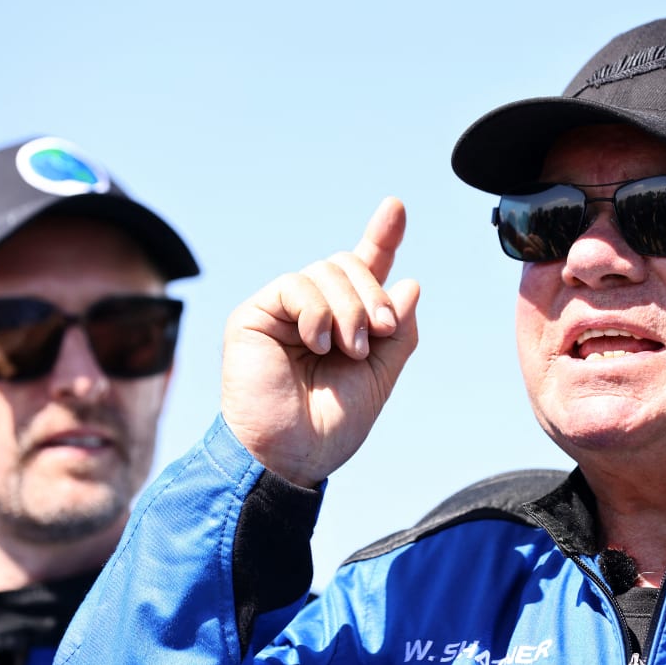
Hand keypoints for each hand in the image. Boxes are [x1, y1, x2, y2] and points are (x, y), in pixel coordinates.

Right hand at [220, 197, 419, 486]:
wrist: (290, 456)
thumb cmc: (330, 426)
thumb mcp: (379, 377)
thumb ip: (397, 332)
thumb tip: (410, 283)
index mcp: (343, 323)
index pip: (364, 270)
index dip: (381, 237)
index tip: (397, 207)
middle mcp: (313, 310)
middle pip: (349, 263)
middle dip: (373, 294)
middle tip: (380, 333)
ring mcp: (283, 310)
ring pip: (326, 270)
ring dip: (349, 308)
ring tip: (349, 349)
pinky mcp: (256, 314)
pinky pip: (296, 284)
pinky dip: (317, 311)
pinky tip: (318, 342)